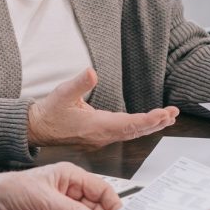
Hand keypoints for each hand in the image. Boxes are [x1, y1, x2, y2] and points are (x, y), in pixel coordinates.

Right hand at [27, 67, 178, 149]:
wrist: (37, 129)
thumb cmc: (49, 112)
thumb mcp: (62, 93)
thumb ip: (78, 83)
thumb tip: (91, 72)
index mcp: (96, 125)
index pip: (129, 124)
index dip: (148, 119)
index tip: (164, 113)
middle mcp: (102, 135)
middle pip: (135, 131)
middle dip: (156, 122)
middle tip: (173, 114)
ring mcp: (101, 138)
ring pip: (131, 134)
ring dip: (150, 126)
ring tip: (166, 118)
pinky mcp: (99, 136)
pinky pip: (125, 134)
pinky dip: (139, 128)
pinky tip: (146, 123)